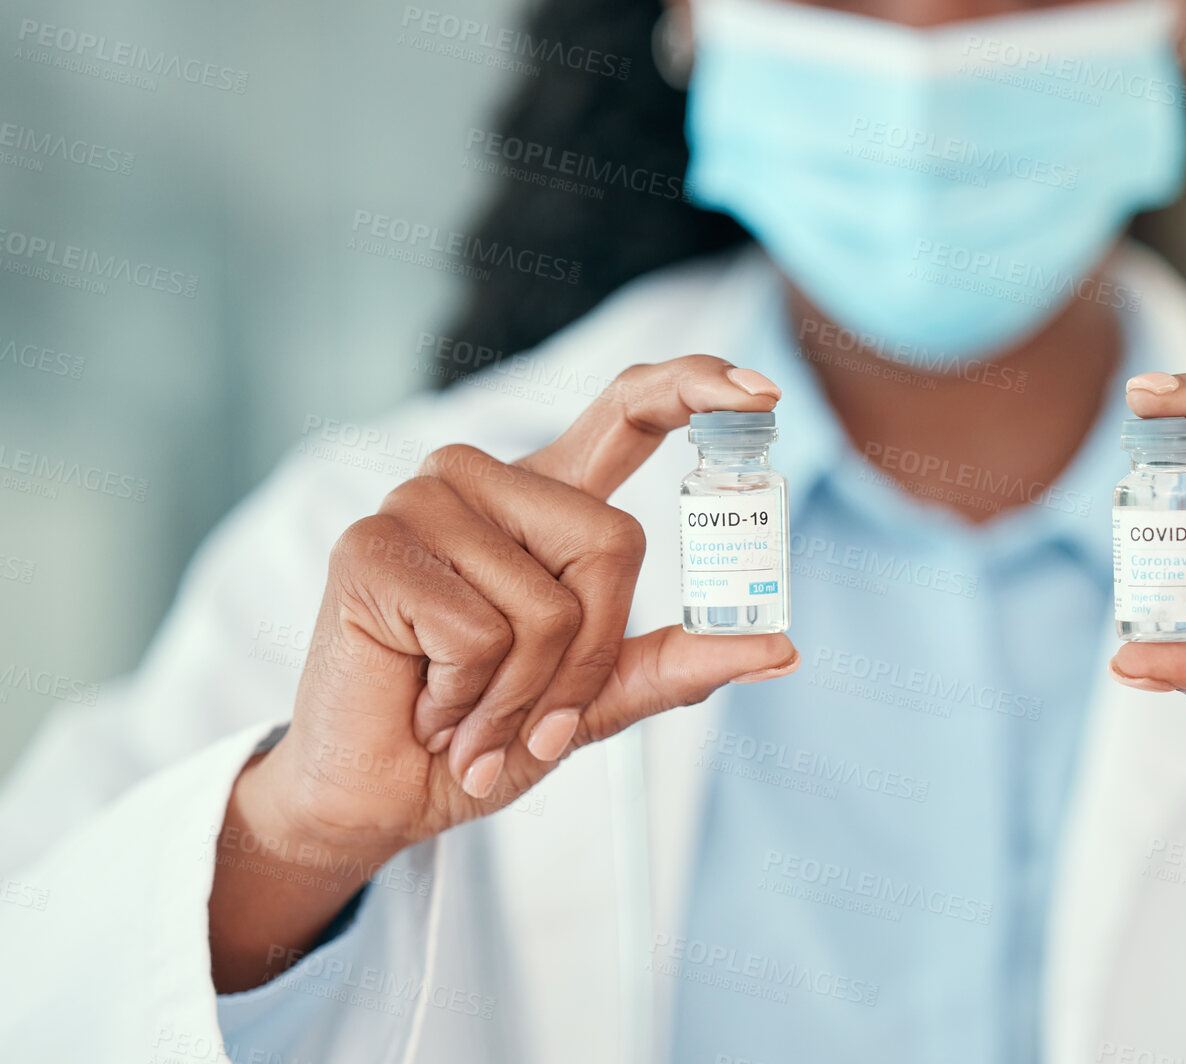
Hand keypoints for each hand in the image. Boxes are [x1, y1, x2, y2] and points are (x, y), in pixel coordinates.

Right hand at [210, 356, 798, 989]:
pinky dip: (468, 698)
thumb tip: (782, 648)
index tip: (765, 394)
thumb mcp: (599, 701)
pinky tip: (425, 703)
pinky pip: (479, 632)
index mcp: (549, 498)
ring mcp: (422, 502)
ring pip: (548, 603)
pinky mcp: (372, 544)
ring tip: (466, 712)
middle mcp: (486, 482)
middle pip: (614, 543)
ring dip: (520, 694)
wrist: (382, 795)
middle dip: (589, 658)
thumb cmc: (486, 734)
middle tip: (532, 718)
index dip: (695, 387)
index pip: (629, 411)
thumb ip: (681, 664)